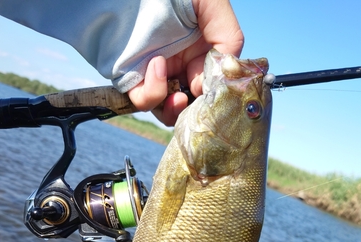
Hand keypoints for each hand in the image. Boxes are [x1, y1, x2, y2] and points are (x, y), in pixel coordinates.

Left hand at [127, 0, 243, 125]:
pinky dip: (154, 92)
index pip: (208, 88)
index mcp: (198, 55)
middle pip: (188, 106)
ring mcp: (154, 75)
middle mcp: (177, 67)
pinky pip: (143, 100)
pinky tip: (158, 65)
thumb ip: (229, 38)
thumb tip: (226, 73)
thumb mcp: (213, 6)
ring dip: (174, 110)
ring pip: (165, 110)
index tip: (214, 94)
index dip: (212, 97)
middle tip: (195, 103)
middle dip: (193, 112)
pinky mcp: (131, 78)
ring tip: (179, 97)